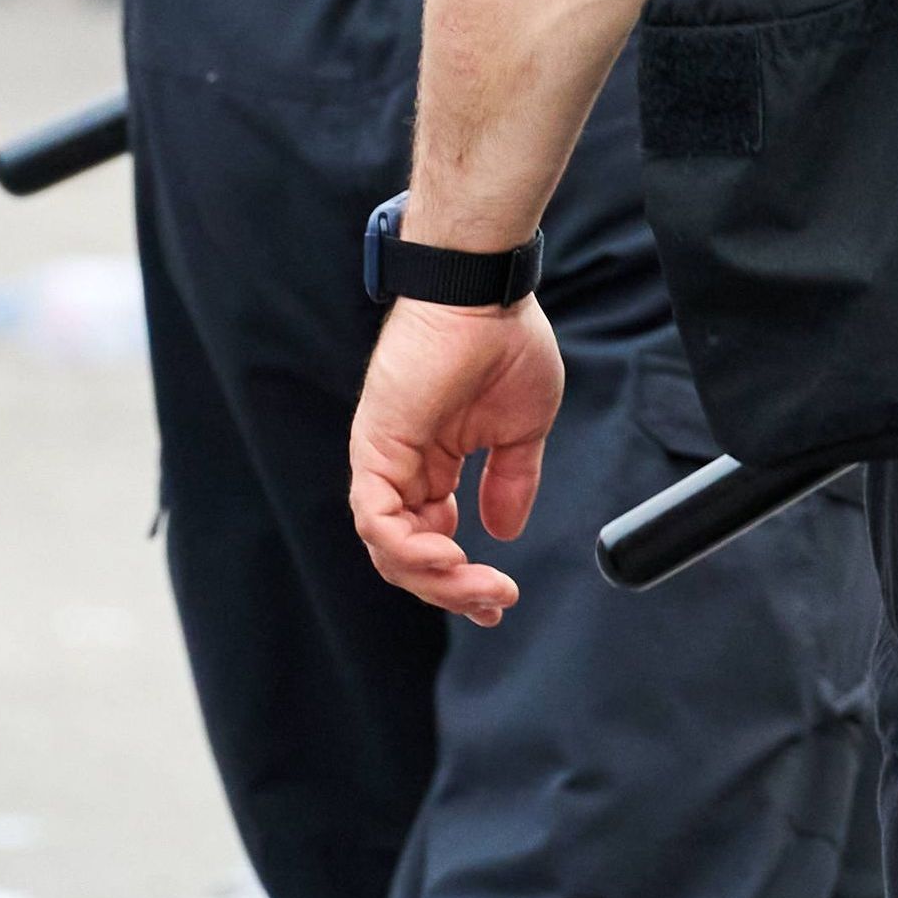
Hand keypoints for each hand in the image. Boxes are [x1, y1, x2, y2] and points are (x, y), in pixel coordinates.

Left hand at [346, 297, 565, 624]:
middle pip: (408, 555)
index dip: (462, 578)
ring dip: (435, 579)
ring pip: (389, 547)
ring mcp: (383, 460)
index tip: (499, 600)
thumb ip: (511, 482)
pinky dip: (407, 548)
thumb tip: (504, 531)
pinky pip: (377, 518)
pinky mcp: (375, 449)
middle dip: (452, 590)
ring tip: (479, 587)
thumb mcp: (523, 429)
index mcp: (433, 464)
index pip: (433, 539)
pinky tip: (450, 558)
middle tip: (494, 602)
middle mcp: (401, 468)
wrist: (485, 294)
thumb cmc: (506, 342)